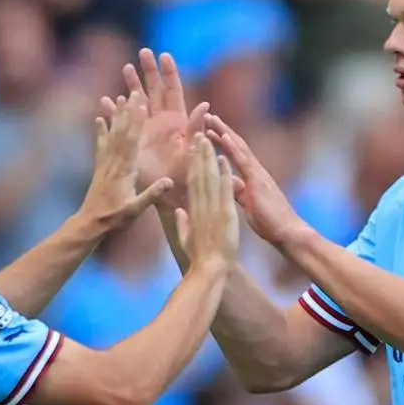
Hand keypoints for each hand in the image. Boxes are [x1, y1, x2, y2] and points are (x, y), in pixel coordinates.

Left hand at [79, 94, 174, 230]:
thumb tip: (169, 182)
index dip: (137, 122)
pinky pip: (101, 145)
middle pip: (123, 132)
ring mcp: (105, 163)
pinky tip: (100, 118)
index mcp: (126, 170)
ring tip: (119, 97)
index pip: (132, 141)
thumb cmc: (115, 218)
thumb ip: (152, 195)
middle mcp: (114, 162)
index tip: (141, 104)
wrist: (90, 224)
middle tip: (134, 91)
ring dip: (116, 116)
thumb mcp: (136, 209)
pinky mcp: (99, 167)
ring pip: (112, 135)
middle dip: (128, 111)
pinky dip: (101, 130)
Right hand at [111, 48, 207, 209]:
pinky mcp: (134, 141)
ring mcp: (147, 129)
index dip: (169, 73)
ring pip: (138, 101)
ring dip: (131, 84)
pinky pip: (121, 123)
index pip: (173, 90)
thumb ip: (197, 128)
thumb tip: (206, 105)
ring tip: (126, 66)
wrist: (171, 192)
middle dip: (149, 70)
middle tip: (144, 51)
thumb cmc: (188, 174)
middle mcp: (162, 121)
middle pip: (155, 89)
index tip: (164, 55)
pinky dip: (113, 112)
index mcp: (177, 120)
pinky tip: (105, 101)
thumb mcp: (194, 149)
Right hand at [174, 135, 238, 268]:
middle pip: (198, 174)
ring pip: (208, 177)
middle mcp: (200, 206)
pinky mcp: (224, 214)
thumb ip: (183, 224)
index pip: (191, 182)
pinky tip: (222, 159)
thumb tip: (179, 212)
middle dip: (198, 154)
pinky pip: (223, 189)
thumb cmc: (199, 259)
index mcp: (193, 211)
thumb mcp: (186, 240)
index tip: (192, 149)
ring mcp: (212, 208)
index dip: (192, 164)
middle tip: (198, 135)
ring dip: (208, 157)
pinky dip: (223, 173)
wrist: (209, 269)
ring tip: (207, 139)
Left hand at [205, 113, 306, 247]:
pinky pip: (243, 160)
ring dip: (224, 131)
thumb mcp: (249, 205)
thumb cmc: (270, 223)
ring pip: (239, 147)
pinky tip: (223, 136)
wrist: (287, 232)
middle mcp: (256, 171)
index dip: (222, 142)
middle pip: (237, 145)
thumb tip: (229, 186)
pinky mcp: (258, 181)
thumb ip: (240, 193)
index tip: (209, 130)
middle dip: (222, 130)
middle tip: (208, 116)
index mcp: (252, 177)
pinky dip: (232, 147)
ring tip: (211, 118)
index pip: (235, 155)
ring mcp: (257, 174)